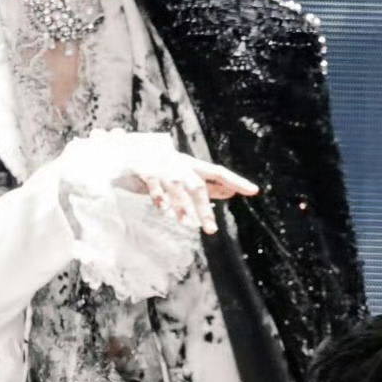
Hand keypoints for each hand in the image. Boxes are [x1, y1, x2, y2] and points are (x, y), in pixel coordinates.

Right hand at [124, 140, 257, 234]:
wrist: (127, 150)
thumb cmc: (162, 167)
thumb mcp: (185, 175)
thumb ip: (206, 184)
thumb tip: (230, 192)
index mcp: (192, 165)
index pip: (219, 172)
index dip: (236, 181)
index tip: (254, 191)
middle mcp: (179, 164)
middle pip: (197, 186)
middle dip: (204, 208)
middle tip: (211, 230)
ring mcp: (162, 166)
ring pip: (177, 187)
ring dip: (182, 207)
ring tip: (188, 224)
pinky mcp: (144, 169)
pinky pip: (153, 184)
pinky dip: (158, 197)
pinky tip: (163, 211)